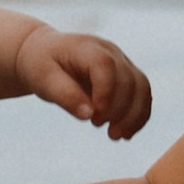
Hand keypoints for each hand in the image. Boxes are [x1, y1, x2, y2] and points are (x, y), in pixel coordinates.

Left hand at [15, 26, 152, 140]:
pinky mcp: (127, 75)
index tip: (95, 118)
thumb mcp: (43, 81)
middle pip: (128, 79)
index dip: (106, 92)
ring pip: (142, 88)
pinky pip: (143, 95)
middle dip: (120, 110)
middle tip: (101, 128)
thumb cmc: (41, 66)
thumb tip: (88, 115)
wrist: (45, 53)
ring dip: (134, 115)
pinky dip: (138, 116)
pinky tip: (126, 134)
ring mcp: (121, 62)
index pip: (105, 66)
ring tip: (115, 135)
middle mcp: (110, 51)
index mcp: (86, 47)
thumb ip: (65, 95)